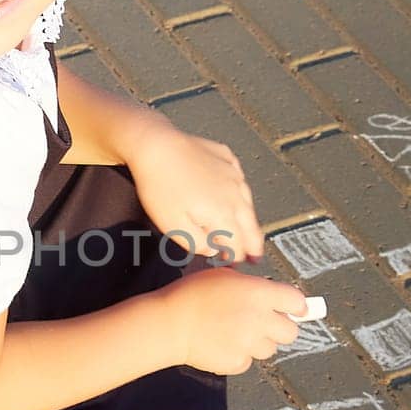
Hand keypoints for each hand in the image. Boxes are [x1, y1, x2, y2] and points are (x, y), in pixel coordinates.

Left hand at [127, 122, 263, 262]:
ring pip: (247, 201)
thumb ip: (198, 244)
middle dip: (253, 244)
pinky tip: (233, 194)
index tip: (232, 263)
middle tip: (254, 256)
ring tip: (245, 228)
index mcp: (224, 214)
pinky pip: (238, 178)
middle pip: (251, 225)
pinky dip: (237, 189)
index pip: (239, 245)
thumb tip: (213, 251)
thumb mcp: (174, 227)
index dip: (236, 258)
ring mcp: (233, 173)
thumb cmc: (161, 186)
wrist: (155, 146)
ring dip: (247, 218)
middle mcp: (235, 194)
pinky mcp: (226, 157)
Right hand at [160, 267, 308, 374]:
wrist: (169, 323)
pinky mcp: (237, 362)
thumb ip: (253, 285)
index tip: (294, 309)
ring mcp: (249, 343)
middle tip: (264, 324)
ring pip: (270, 349)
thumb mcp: (224, 276)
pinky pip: (248, 361)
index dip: (296, 306)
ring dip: (259, 342)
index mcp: (259, 293)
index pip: (296, 302)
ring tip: (236, 333)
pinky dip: (239, 355)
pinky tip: (223, 344)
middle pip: (290, 332)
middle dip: (280, 328)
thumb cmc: (192, 294)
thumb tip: (272, 295)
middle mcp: (259, 319)